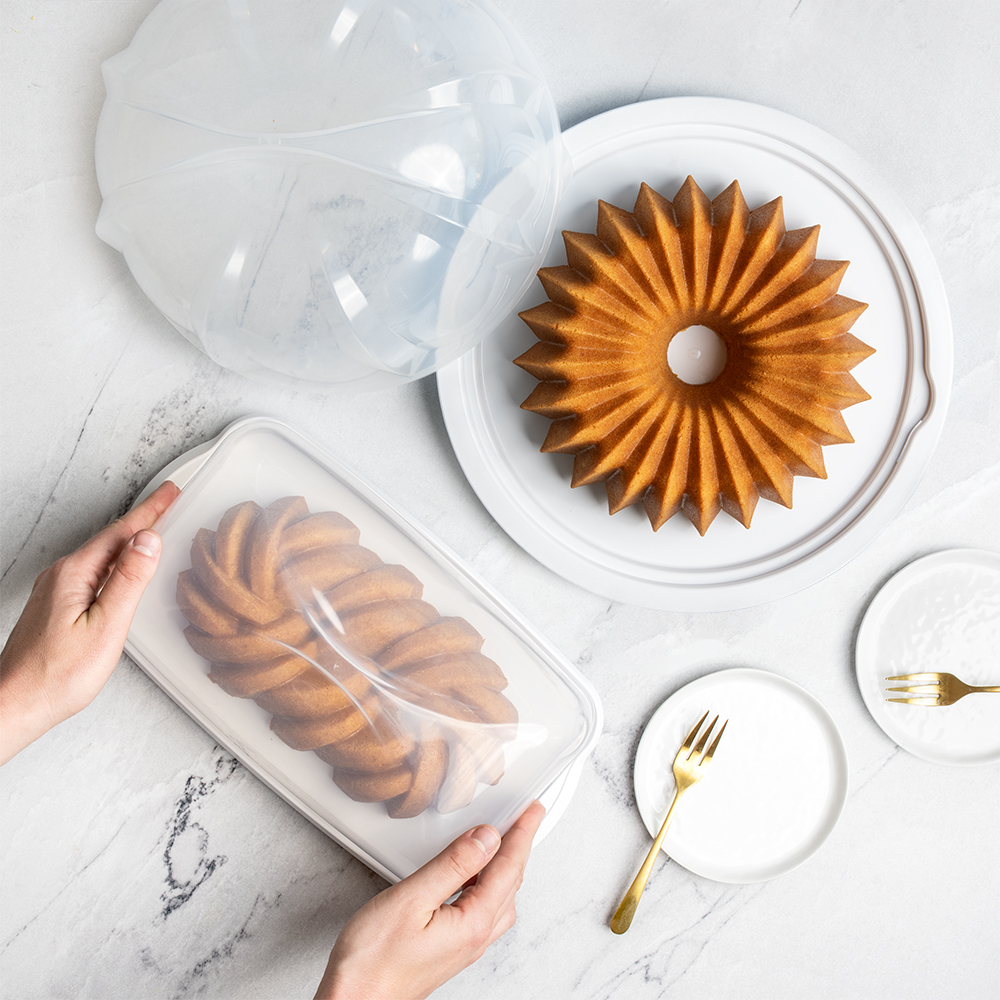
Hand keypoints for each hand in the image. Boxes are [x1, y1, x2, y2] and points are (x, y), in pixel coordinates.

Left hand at [0, 480, 179, 762]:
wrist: (16, 705)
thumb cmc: (56, 676)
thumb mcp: (105, 627)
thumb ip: (128, 581)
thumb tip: (148, 541)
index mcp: (75, 575)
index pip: (122, 532)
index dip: (151, 510)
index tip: (170, 491)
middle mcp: (62, 577)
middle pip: (111, 540)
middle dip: (143, 520)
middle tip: (169, 503)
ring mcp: (57, 591)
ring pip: (102, 556)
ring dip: (131, 542)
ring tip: (154, 531)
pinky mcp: (57, 607)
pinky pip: (93, 573)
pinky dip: (116, 564)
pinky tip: (124, 571)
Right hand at [315, 800, 546, 999]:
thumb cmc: (373, 961)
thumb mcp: (412, 899)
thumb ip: (452, 865)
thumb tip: (485, 838)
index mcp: (474, 922)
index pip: (509, 867)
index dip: (522, 833)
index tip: (533, 810)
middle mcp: (475, 937)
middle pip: (510, 883)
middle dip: (519, 847)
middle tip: (525, 819)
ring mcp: (464, 946)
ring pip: (500, 899)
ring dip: (506, 867)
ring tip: (503, 842)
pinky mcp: (450, 950)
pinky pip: (483, 911)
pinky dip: (488, 885)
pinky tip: (473, 878)